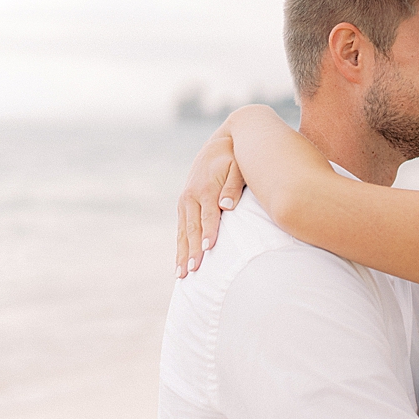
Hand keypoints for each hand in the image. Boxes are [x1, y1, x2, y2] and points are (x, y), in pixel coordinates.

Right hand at [175, 124, 245, 277]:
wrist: (220, 143)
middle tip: (192, 271)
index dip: (208, 232)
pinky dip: (180, 245)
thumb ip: (233, 186)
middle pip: (192, 228)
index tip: (207, 249)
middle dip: (192, 250)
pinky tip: (180, 261)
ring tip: (181, 274)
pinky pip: (181, 228)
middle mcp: (191, 196)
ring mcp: (185, 200)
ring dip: (182, 253)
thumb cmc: (235, 157)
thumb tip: (228, 206)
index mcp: (205, 189)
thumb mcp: (238, 167)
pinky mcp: (184, 204)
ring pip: (183, 231)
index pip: (208, 216)